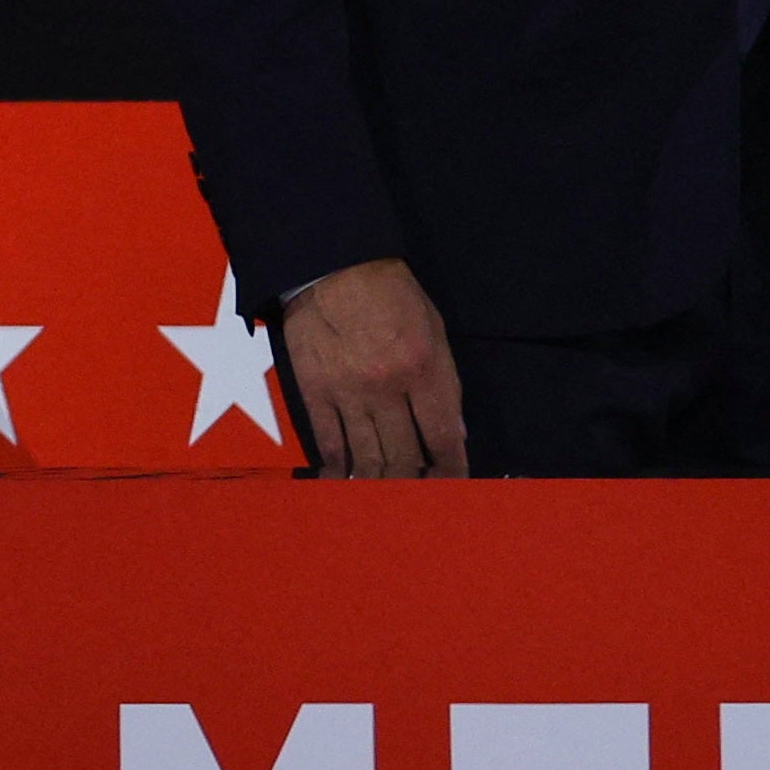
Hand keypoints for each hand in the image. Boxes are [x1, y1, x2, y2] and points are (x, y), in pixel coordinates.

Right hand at [275, 258, 467, 477]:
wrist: (332, 269)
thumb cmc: (392, 294)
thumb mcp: (434, 329)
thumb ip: (445, 382)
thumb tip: (454, 431)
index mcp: (424, 368)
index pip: (443, 434)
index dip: (451, 467)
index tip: (455, 485)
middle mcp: (387, 388)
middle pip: (403, 456)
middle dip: (415, 484)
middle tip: (420, 499)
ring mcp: (348, 394)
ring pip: (366, 458)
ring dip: (378, 484)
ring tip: (386, 501)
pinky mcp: (314, 394)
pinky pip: (328, 443)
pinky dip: (338, 468)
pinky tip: (345, 482)